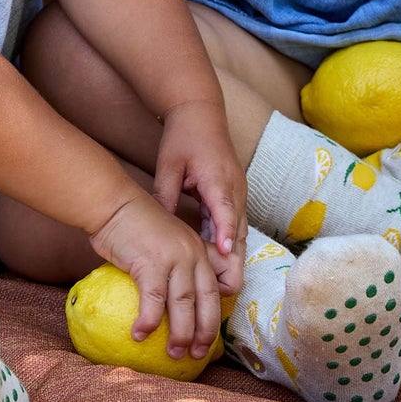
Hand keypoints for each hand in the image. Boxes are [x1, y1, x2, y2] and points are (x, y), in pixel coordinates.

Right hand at [89, 191, 224, 361]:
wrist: (113, 203)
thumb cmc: (134, 224)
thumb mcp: (167, 241)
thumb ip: (174, 264)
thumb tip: (171, 301)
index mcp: (198, 249)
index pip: (217, 287)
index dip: (215, 315)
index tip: (208, 336)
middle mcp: (191, 253)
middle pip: (206, 300)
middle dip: (204, 332)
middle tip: (196, 355)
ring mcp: (173, 258)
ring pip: (184, 305)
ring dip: (180, 335)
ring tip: (173, 354)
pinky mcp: (151, 263)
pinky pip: (153, 301)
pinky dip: (148, 322)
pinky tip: (139, 335)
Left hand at [151, 100, 247, 294]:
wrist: (201, 111)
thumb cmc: (183, 136)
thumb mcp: (169, 164)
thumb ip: (166, 194)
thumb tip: (160, 226)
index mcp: (217, 178)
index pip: (225, 210)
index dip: (225, 235)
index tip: (224, 256)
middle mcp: (234, 188)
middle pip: (239, 230)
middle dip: (234, 260)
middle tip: (225, 290)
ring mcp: (237, 191)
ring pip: (240, 231)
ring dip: (233, 257)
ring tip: (222, 288)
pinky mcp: (234, 194)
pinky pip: (235, 224)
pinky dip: (229, 244)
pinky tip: (219, 265)